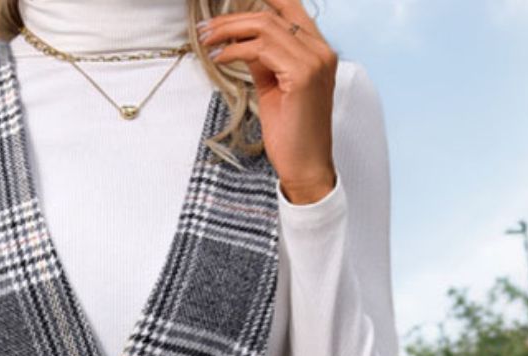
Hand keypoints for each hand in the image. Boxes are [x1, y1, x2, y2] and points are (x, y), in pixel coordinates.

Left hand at [196, 2, 338, 204]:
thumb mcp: (274, 88)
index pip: (291, 8)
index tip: (233, 1)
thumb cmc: (292, 135)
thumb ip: (264, 61)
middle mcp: (321, 51)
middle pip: (271, 16)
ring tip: (208, 41)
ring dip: (229, 31)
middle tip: (206, 28)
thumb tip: (242, 42)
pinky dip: (235, 50)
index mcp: (318, 52)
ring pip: (264, 27)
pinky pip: (260, 49)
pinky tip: (220, 58)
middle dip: (233, 19)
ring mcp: (314, 61)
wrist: (306, 167)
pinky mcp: (302, 75)